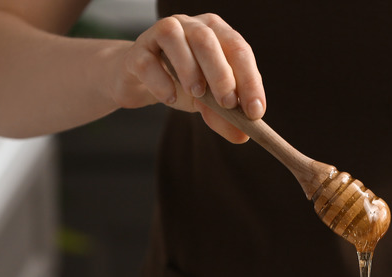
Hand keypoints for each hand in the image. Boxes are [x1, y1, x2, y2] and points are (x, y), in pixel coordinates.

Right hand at [111, 13, 265, 142]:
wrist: (140, 81)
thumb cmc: (180, 85)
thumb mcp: (207, 102)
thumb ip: (224, 117)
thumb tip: (243, 136)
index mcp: (215, 33)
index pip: (238, 49)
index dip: (249, 80)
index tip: (254, 111)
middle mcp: (189, 25)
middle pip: (207, 39)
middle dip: (221, 73)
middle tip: (227, 103)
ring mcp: (159, 34)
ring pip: (174, 38)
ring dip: (189, 68)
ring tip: (197, 95)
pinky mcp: (136, 52)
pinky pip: (147, 61)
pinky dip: (160, 81)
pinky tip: (168, 98)